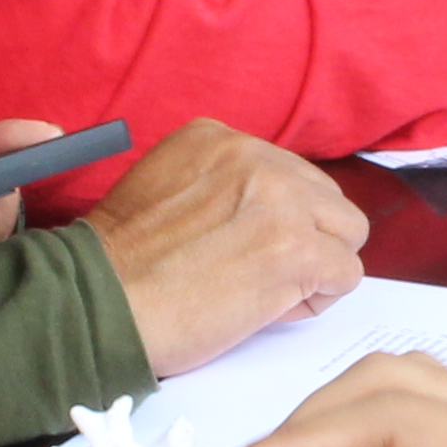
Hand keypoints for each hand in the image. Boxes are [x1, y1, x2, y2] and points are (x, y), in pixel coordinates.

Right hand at [82, 119, 372, 371]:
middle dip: (305, 239)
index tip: (238, 247)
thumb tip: (269, 218)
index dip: (273, 219)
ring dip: (318, 266)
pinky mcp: (296, 249)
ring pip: (347, 231)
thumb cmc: (120, 268)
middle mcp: (254, 157)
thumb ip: (220, 188)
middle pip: (325, 198)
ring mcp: (280, 201)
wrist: (99, 304)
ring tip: (269, 291)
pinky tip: (273, 308)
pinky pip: (346, 272)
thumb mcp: (165, 188)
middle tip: (258, 274)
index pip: (286, 173)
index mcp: (217, 138)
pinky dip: (318, 299)